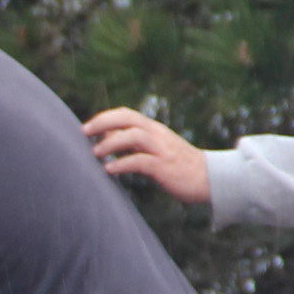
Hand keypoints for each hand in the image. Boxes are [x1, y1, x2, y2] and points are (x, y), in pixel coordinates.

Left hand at [83, 107, 210, 205]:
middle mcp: (157, 135)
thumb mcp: (155, 150)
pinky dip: (122, 164)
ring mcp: (162, 150)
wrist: (210, 179)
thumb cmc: (177, 166)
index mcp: (154, 130)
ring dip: (111, 143)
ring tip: (95, 153)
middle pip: (128, 119)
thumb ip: (134, 143)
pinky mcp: (164, 167)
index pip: (127, 115)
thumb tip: (108, 136)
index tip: (87, 128)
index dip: (105, 117)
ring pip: (134, 136)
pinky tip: (108, 170)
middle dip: (103, 122)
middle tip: (84, 133)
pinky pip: (140, 161)